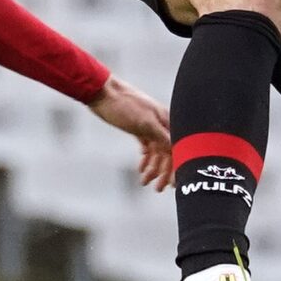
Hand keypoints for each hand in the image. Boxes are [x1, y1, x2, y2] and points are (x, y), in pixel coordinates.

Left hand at [87, 75, 172, 190]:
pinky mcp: (138, 126)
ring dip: (152, 167)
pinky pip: (146, 145)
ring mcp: (150, 125)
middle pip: (168, 152)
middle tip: (157, 189)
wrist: (102, 91)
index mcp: (168, 121)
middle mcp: (162, 123)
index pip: (178, 148)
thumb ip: (163, 137)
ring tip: (144, 181)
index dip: (177, 167)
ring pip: (156, 151)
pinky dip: (145, 158)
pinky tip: (141, 167)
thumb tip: (179, 150)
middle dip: (163, 172)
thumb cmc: (124, 105)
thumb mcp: (145, 123)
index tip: (174, 185)